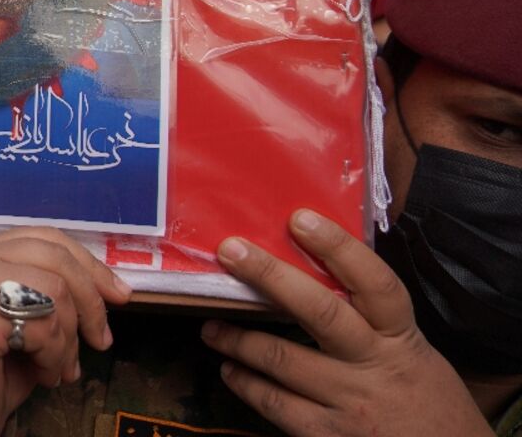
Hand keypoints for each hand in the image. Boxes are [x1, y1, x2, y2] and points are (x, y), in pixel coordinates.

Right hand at [0, 227, 131, 436]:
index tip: (120, 295)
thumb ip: (56, 291)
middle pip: (55, 257)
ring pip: (54, 291)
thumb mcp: (30, 319)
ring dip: (68, 340)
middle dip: (90, 302)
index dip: (89, 265)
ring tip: (58, 367)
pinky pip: (41, 325)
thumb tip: (113, 288)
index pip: (47, 238)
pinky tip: (43, 374)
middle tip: (99, 340)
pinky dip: (54, 356)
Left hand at [204, 209, 492, 436]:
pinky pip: (275, 404)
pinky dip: (246, 384)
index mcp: (401, 337)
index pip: (375, 283)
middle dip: (270, 277)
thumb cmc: (423, 400)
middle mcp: (374, 365)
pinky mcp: (327, 435)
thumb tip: (319, 265)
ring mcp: (349, 402)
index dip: (338, 247)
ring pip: (282, 359)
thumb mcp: (413, 353)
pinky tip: (231, 371)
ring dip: (238, 338)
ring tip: (211, 326)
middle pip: (320, 312)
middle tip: (230, 252)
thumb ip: (373, 319)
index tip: (300, 218)